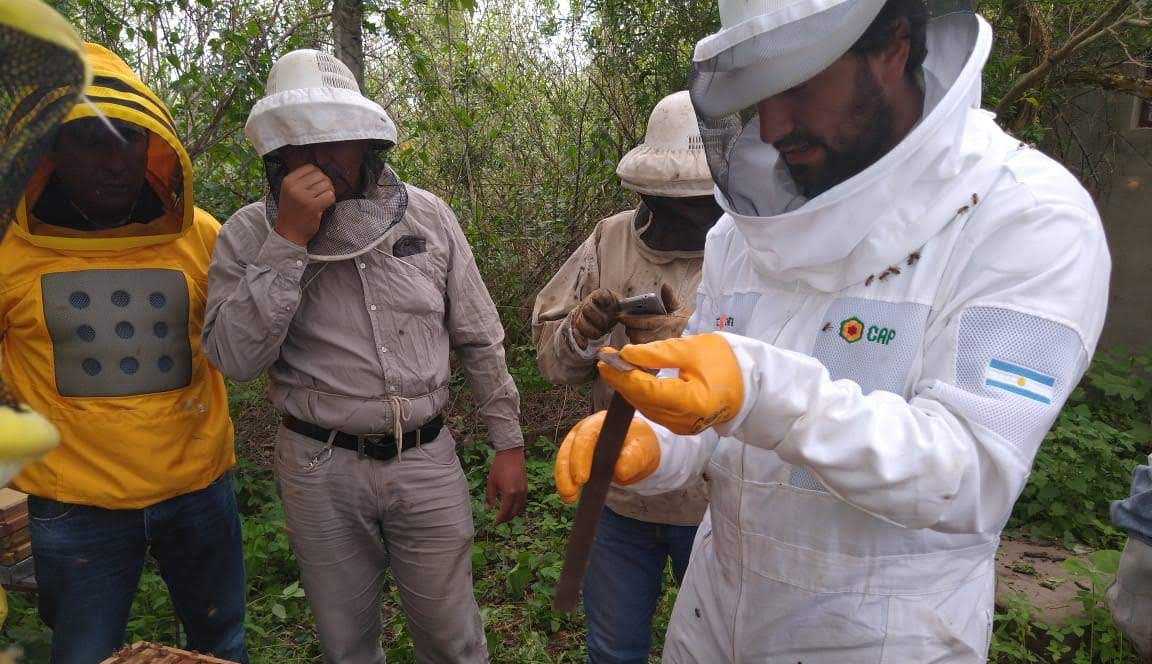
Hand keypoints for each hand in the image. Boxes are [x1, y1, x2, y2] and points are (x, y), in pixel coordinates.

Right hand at [274, 164, 334, 245]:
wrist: (289, 233)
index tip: (318, 184)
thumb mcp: (290, 192)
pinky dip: (331, 200)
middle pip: (320, 176)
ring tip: (324, 200)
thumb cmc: (292, 213)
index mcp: (288, 181)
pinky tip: (326, 205)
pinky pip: (330, 196)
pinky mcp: (313, 206)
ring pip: (327, 185)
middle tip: (324, 193)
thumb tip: (321, 172)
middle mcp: (294, 187)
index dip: (319, 175)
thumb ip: (301, 181)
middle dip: (326, 183)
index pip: (310, 168)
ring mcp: (303, 196)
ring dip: (329, 192)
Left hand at [486, 447, 526, 525]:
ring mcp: (524, 491)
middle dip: (505, 519)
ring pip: (519, 508)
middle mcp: (519, 494)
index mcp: (509, 494)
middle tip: (498, 521)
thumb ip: (490, 497)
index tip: (493, 524)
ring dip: (512, 514)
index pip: (504, 512)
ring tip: (504, 516)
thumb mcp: (491, 482)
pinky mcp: (526, 487)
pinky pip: (522, 502)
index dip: (499, 520)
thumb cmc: (499, 467)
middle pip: (513, 512)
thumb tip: (488, 509)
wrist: (511, 453)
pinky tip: (510, 507)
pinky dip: (517, 507)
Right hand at [554, 410, 659, 503]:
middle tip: (571, 492)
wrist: (638, 449)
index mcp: (602, 423)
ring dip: (563, 479)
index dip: (580, 457)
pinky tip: (567, 497)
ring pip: (563, 458)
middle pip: (570, 447)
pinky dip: (565, 482)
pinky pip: (565, 468)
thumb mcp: (643, 450)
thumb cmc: (640, 445)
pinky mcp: (575, 454)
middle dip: (567, 471)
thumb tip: (619, 470)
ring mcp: (578, 441)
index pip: (586, 436)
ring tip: (568, 498)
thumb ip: (634, 458)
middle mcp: (585, 429)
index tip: (582, 479)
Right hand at [570, 289, 619, 348]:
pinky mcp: (578, 326)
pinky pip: (576, 332)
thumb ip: (625, 306)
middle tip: (605, 323)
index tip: (608, 302)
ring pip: (580, 322)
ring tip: (598, 334)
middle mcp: (589, 303)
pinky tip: (584, 345)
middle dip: (597, 318)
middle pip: (587, 308)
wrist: (599, 313)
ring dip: (590, 330)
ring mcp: (582, 315)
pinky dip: (580, 339)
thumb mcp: (619, 305)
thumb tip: (636, 309)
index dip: (603, 298)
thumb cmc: (612, 308)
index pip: (600, 294)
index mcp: (600, 296)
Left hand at [597, 334, 743, 434]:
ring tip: (616, 366)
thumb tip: (626, 354)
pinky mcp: (680, 425)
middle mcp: (684, 421)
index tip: (605, 359)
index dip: (623, 375)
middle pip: (642, 401)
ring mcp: (682, 427)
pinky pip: (653, 410)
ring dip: (629, 387)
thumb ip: (657, 353)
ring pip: (645, 407)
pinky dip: (641, 395)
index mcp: (691, 402)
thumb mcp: (691, 349)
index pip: (647, 389)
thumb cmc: (725, 361)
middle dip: (621, 380)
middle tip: (605, 359)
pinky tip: (633, 379)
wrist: (749, 382)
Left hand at [619, 284, 689, 344]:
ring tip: (633, 331)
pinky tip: (639, 340)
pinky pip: (643, 351)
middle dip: (630, 329)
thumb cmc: (685, 323)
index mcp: (663, 322)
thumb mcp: (679, 308)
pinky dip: (639, 346)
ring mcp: (658, 345)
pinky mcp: (658, 353)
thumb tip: (665, 286)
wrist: (695, 338)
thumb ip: (670, 298)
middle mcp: (660, 335)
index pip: (641, 321)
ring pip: (638, 343)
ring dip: (634, 337)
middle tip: (628, 324)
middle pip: (636, 334)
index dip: (629, 319)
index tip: (621, 316)